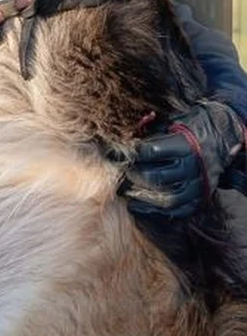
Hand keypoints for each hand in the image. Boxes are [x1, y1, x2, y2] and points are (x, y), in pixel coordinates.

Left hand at [119, 101, 245, 218]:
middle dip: (132, 176)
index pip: (149, 152)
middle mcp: (192, 168)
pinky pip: (176, 211)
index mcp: (184, 146)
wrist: (221, 139)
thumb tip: (118, 142)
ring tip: (125, 192)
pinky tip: (137, 206)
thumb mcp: (171, 124)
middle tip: (119, 174)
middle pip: (154, 178)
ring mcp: (197, 186)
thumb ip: (148, 132)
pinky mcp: (200, 199)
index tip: (114, 154)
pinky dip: (154, 212)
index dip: (129, 154)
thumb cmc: (188, 130)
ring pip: (166, 199)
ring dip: (141, 198)